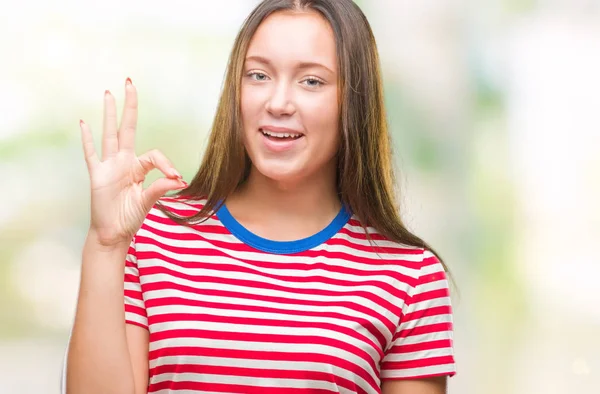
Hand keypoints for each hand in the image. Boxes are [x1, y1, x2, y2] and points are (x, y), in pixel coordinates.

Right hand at [80, 78, 185, 246]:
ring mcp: (108, 166)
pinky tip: (84, 122)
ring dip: (109, 114)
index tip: (176, 178)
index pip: (153, 155)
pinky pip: (90, 153)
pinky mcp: (96, 175)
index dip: (166, 163)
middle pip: (127, 128)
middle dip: (130, 107)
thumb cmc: (129, 217)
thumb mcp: (148, 202)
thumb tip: (179, 180)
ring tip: (109, 93)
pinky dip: (87, 139)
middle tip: (130, 83)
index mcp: (138, 167)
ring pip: (108, 134)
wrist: (112, 233)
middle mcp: (123, 162)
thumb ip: (160, 188)